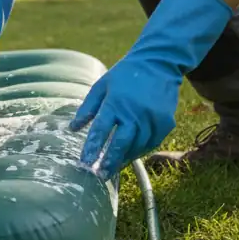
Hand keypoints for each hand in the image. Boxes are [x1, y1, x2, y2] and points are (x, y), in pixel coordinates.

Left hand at [70, 58, 181, 178]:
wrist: (159, 64)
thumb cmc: (125, 75)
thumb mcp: (102, 86)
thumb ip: (87, 108)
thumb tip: (72, 128)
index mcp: (116, 103)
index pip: (101, 129)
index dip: (92, 147)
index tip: (84, 163)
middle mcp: (136, 112)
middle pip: (121, 143)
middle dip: (110, 161)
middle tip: (100, 175)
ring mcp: (153, 118)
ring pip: (138, 146)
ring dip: (124, 159)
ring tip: (112, 168)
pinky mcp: (166, 122)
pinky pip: (151, 143)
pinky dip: (140, 151)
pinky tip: (129, 156)